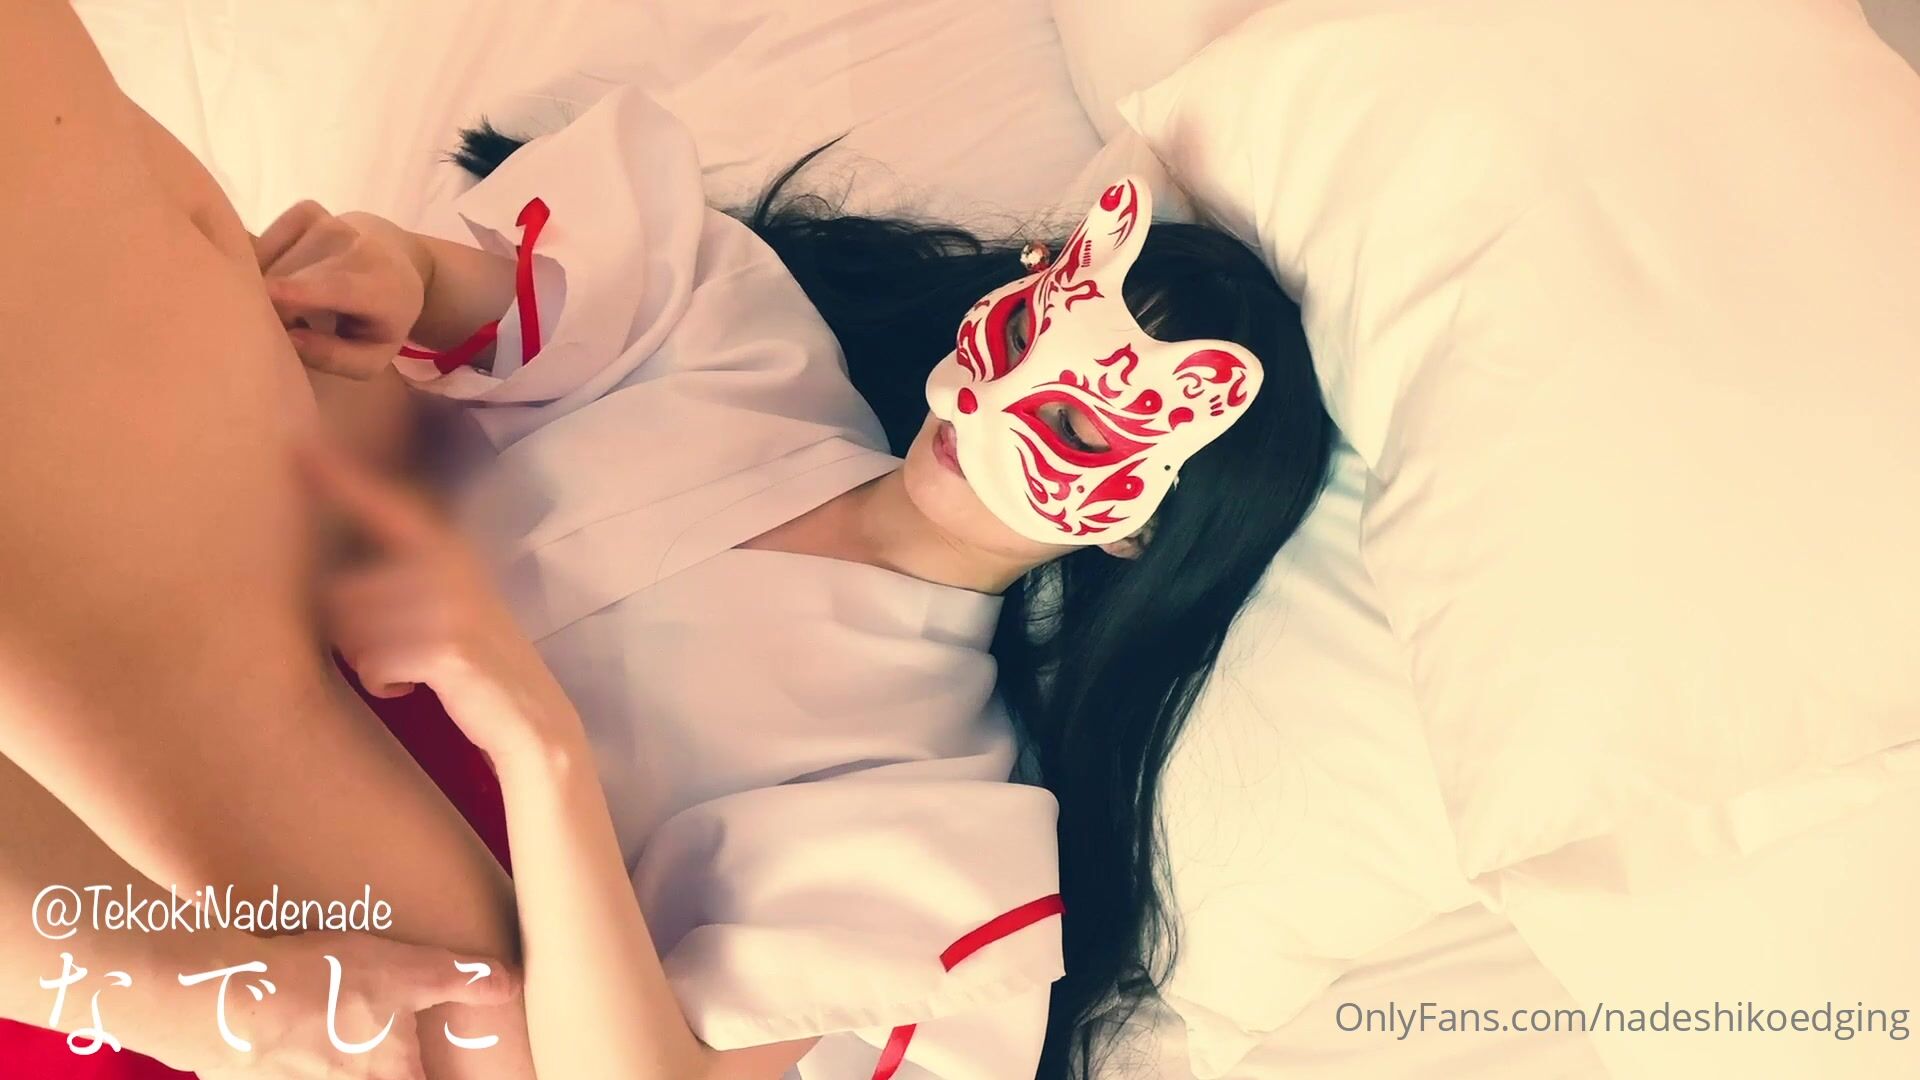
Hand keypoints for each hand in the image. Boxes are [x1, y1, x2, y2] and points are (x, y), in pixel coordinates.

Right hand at [191, 930, 516, 1079]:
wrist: (228, 999)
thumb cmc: (327, 984)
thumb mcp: (408, 970)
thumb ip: (460, 980)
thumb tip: (509, 984)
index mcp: (390, 1075)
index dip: (432, 1074)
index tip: (430, 1067)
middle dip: (377, 1062)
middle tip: (368, 1040)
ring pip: (324, 1073)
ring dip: (325, 1058)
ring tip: (323, 1029)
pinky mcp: (252, 1079)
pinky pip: (277, 1071)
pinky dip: (282, 1059)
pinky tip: (276, 1032)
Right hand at [255, 201, 429, 379]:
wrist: (396, 265)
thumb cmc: (380, 321)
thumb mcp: (373, 357)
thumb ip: (336, 358)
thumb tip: (290, 340)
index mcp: (381, 287)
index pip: (338, 287)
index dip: (301, 291)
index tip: (268, 294)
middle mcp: (356, 246)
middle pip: (288, 282)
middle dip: (274, 311)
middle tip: (295, 328)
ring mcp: (329, 222)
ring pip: (269, 264)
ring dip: (270, 291)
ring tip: (300, 303)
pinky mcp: (306, 211)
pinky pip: (264, 243)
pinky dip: (266, 265)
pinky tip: (290, 276)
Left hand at [299, 436, 578, 763]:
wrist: (531, 718)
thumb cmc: (474, 662)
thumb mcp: (447, 603)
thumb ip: (404, 574)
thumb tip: (334, 581)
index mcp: (448, 549)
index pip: (388, 505)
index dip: (342, 478)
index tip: (298, 445)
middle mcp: (451, 567)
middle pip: (344, 589)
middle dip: (351, 629)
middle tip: (391, 650)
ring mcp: (452, 605)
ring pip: (353, 629)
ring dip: (367, 659)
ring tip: (406, 668)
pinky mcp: (448, 648)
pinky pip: (373, 663)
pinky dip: (382, 683)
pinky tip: (410, 688)